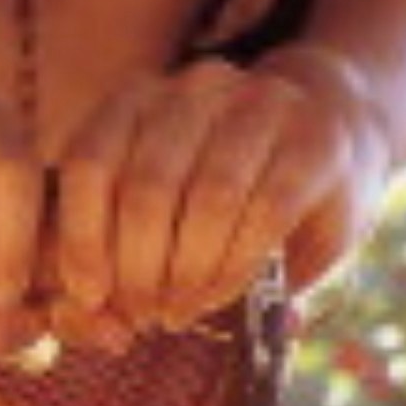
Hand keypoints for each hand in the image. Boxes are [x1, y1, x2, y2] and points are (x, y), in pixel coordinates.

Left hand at [41, 53, 383, 343]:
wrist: (333, 133)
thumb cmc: (223, 190)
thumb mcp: (162, 208)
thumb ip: (111, 255)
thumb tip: (73, 317)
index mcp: (141, 96)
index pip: (91, 162)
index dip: (81, 238)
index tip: (87, 297)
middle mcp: (197, 88)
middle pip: (147, 186)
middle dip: (138, 268)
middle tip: (141, 315)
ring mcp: (261, 107)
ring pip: (208, 200)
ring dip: (187, 273)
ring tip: (177, 313)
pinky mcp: (314, 142)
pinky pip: (265, 212)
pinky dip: (235, 266)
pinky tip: (217, 297)